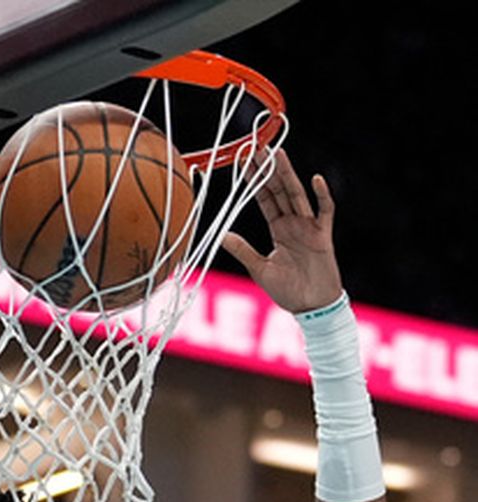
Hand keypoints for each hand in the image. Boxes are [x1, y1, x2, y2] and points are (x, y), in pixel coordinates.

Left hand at [222, 149, 342, 313]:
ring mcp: (309, 228)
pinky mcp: (323, 236)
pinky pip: (325, 212)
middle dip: (269, 170)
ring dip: (288, 175)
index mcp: (279, 229)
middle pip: (280, 191)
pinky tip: (315, 179)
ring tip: (278, 154)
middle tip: (258, 147)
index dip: (256, 181)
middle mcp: (294, 224)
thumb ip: (243, 251)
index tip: (245, 161)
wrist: (312, 309)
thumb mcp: (260, 270)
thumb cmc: (288, 292)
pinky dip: (322, 196)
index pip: (265, 199)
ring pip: (297, 195)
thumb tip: (222, 235)